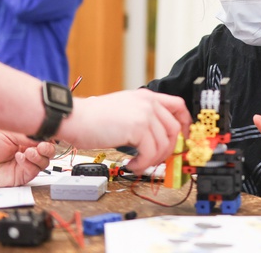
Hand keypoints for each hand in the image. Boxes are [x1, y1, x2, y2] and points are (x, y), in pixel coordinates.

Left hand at [0, 130, 54, 186]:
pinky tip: (19, 158)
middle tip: (41, 146)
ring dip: (38, 156)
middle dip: (47, 149)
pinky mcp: (21, 177)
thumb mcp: (9, 133)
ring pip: (44, 163)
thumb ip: (28, 135)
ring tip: (27, 152)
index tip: (47, 136)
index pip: (44, 139)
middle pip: (48, 152)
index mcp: (25, 140)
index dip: (48, 138)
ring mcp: (25, 165)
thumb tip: (44, 136)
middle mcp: (27, 152)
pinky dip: (29, 164)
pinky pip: (33, 172)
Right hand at [59, 89, 191, 173]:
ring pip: (164, 144)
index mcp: (146, 96)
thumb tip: (158, 140)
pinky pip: (151, 153)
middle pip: (175, 128)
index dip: (185, 124)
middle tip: (157, 160)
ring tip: (139, 163)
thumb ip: (143, 117)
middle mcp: (148, 102)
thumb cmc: (93, 117)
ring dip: (153, 160)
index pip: (179, 106)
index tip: (182, 140)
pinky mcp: (137, 128)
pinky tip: (132, 164)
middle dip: (169, 149)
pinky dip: (143, 164)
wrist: (75, 118)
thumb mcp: (124, 108)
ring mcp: (144, 114)